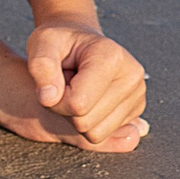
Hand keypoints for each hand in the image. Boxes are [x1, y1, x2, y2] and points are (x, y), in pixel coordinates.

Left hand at [27, 16, 148, 151]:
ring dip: (77, 118)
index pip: (77, 104)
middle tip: (64, 86)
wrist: (80, 43)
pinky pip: (105, 135)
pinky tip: (90, 99)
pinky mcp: (137, 108)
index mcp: (111, 56)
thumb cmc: (61, 43)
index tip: (53, 83)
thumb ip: (41, 67)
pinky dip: (91, 123)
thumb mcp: (42, 44)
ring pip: (96, 134)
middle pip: (86, 122)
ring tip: (77, 91)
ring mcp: (138, 93)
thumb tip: (50, 98)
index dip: (55, 101)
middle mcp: (131, 75)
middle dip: (65, 111)